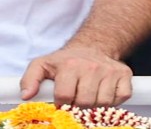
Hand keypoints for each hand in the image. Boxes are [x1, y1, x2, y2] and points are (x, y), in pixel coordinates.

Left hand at [18, 45, 132, 107]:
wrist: (93, 46)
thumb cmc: (66, 61)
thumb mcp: (43, 65)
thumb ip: (30, 79)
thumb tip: (26, 96)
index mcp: (70, 66)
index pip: (64, 97)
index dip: (62, 103)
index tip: (62, 100)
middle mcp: (91, 67)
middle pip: (85, 102)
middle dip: (78, 105)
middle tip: (76, 98)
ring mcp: (110, 70)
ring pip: (103, 103)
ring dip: (96, 104)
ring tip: (89, 95)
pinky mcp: (124, 74)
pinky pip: (121, 98)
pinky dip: (114, 100)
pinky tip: (104, 92)